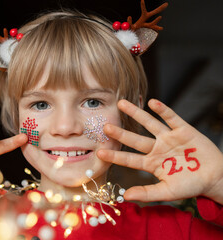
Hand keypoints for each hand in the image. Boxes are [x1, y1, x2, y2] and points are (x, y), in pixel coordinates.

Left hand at [97, 99, 222, 203]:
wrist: (215, 178)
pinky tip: (152, 102)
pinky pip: (171, 118)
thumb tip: (125, 196)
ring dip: (136, 113)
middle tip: (105, 126)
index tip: (100, 152)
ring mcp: (169, 138)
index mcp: (151, 163)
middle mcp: (157, 148)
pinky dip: (163, 110)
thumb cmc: (191, 185)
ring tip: (121, 103)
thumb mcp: (168, 192)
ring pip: (149, 123)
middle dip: (121, 133)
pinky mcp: (183, 130)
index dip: (115, 155)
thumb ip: (147, 193)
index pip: (129, 159)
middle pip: (135, 139)